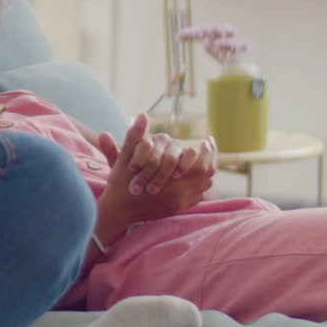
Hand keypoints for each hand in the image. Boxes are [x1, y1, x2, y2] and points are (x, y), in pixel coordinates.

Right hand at [97, 115, 214, 226]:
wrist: (117, 211)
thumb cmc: (119, 185)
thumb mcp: (125, 160)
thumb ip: (134, 137)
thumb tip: (142, 115)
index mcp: (171, 184)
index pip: (201, 166)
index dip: (207, 152)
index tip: (207, 138)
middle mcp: (180, 197)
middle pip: (207, 176)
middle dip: (209, 158)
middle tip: (208, 144)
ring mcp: (180, 205)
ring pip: (204, 186)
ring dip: (205, 170)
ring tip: (204, 156)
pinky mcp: (177, 210)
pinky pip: (198, 196)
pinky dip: (199, 183)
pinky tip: (194, 172)